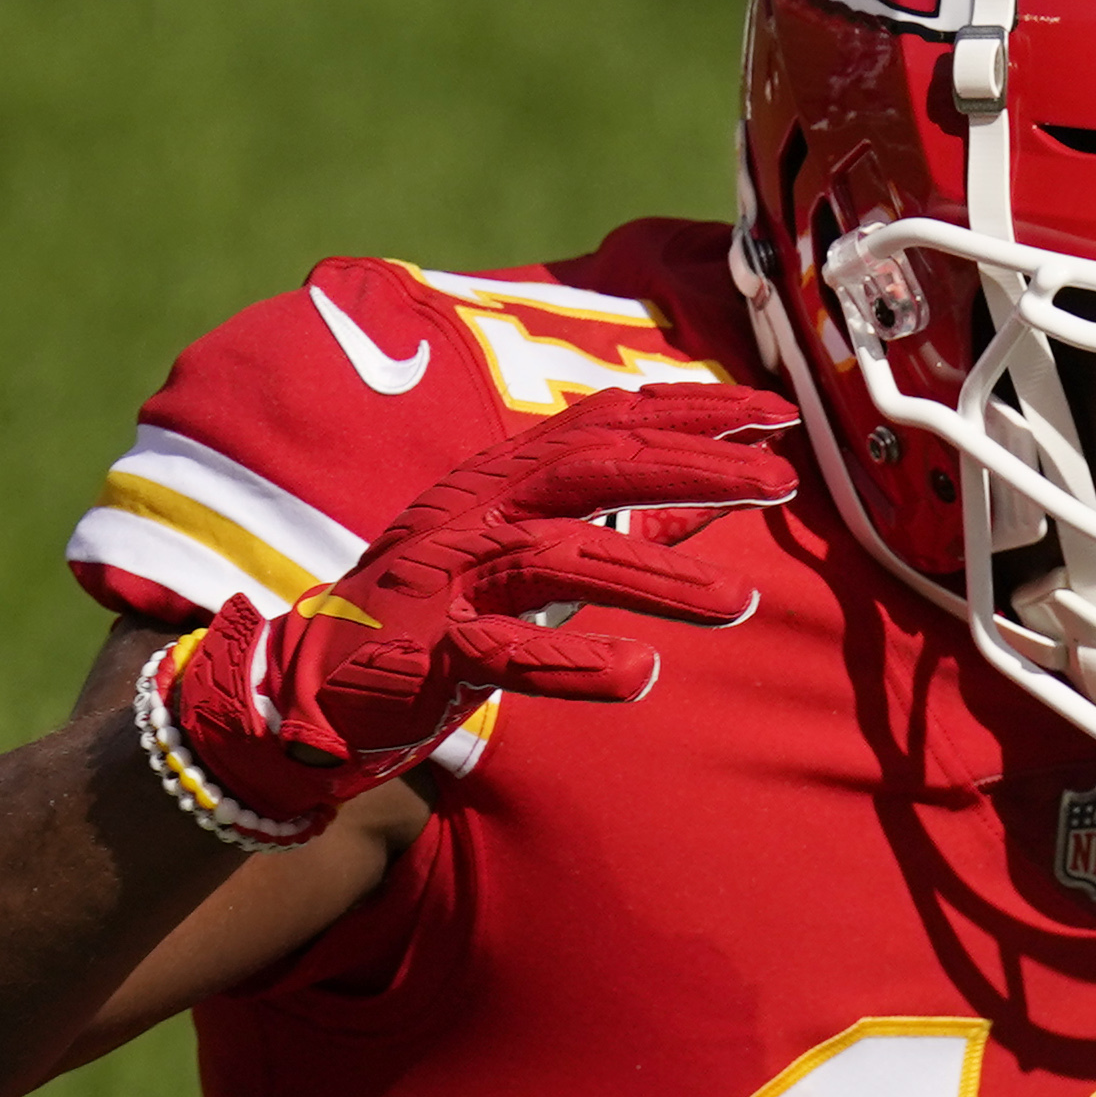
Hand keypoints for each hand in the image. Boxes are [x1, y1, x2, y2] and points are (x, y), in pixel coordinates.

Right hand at [153, 385, 794, 827]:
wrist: (313, 685)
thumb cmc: (443, 615)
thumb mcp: (539, 555)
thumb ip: (630, 526)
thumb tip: (725, 494)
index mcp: (506, 479)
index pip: (610, 424)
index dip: (694, 412)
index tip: (780, 416)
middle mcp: (479, 510)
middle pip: (593, 468)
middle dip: (692, 467)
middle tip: (782, 481)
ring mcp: (451, 578)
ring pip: (560, 560)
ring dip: (655, 578)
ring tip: (740, 603)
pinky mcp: (431, 652)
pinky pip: (506, 654)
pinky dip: (574, 664)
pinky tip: (640, 676)